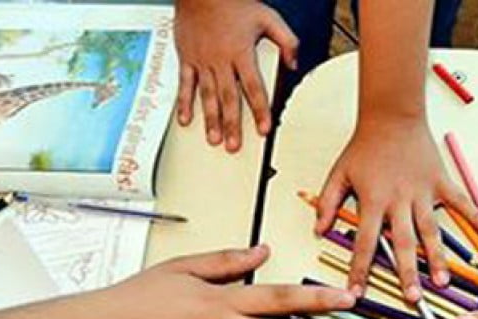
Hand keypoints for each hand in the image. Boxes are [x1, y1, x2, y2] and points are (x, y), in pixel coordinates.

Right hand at [175, 0, 297, 149]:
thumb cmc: (233, 2)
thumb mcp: (268, 17)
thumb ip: (287, 41)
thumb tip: (294, 63)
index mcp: (241, 52)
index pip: (254, 88)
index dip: (260, 110)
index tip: (263, 129)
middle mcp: (220, 60)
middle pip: (228, 98)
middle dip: (232, 124)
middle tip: (234, 145)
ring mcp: (202, 61)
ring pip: (206, 95)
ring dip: (210, 119)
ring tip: (214, 139)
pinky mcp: (187, 58)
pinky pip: (185, 84)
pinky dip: (184, 102)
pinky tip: (185, 119)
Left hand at [315, 116, 477, 299]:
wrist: (392, 114)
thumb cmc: (366, 144)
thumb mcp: (339, 173)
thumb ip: (327, 202)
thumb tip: (318, 229)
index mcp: (373, 201)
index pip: (364, 242)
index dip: (359, 269)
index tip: (357, 292)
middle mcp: (399, 201)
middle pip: (403, 243)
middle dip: (408, 272)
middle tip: (414, 297)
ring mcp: (423, 192)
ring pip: (431, 230)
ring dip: (438, 257)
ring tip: (444, 281)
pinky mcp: (441, 181)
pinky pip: (461, 201)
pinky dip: (476, 215)